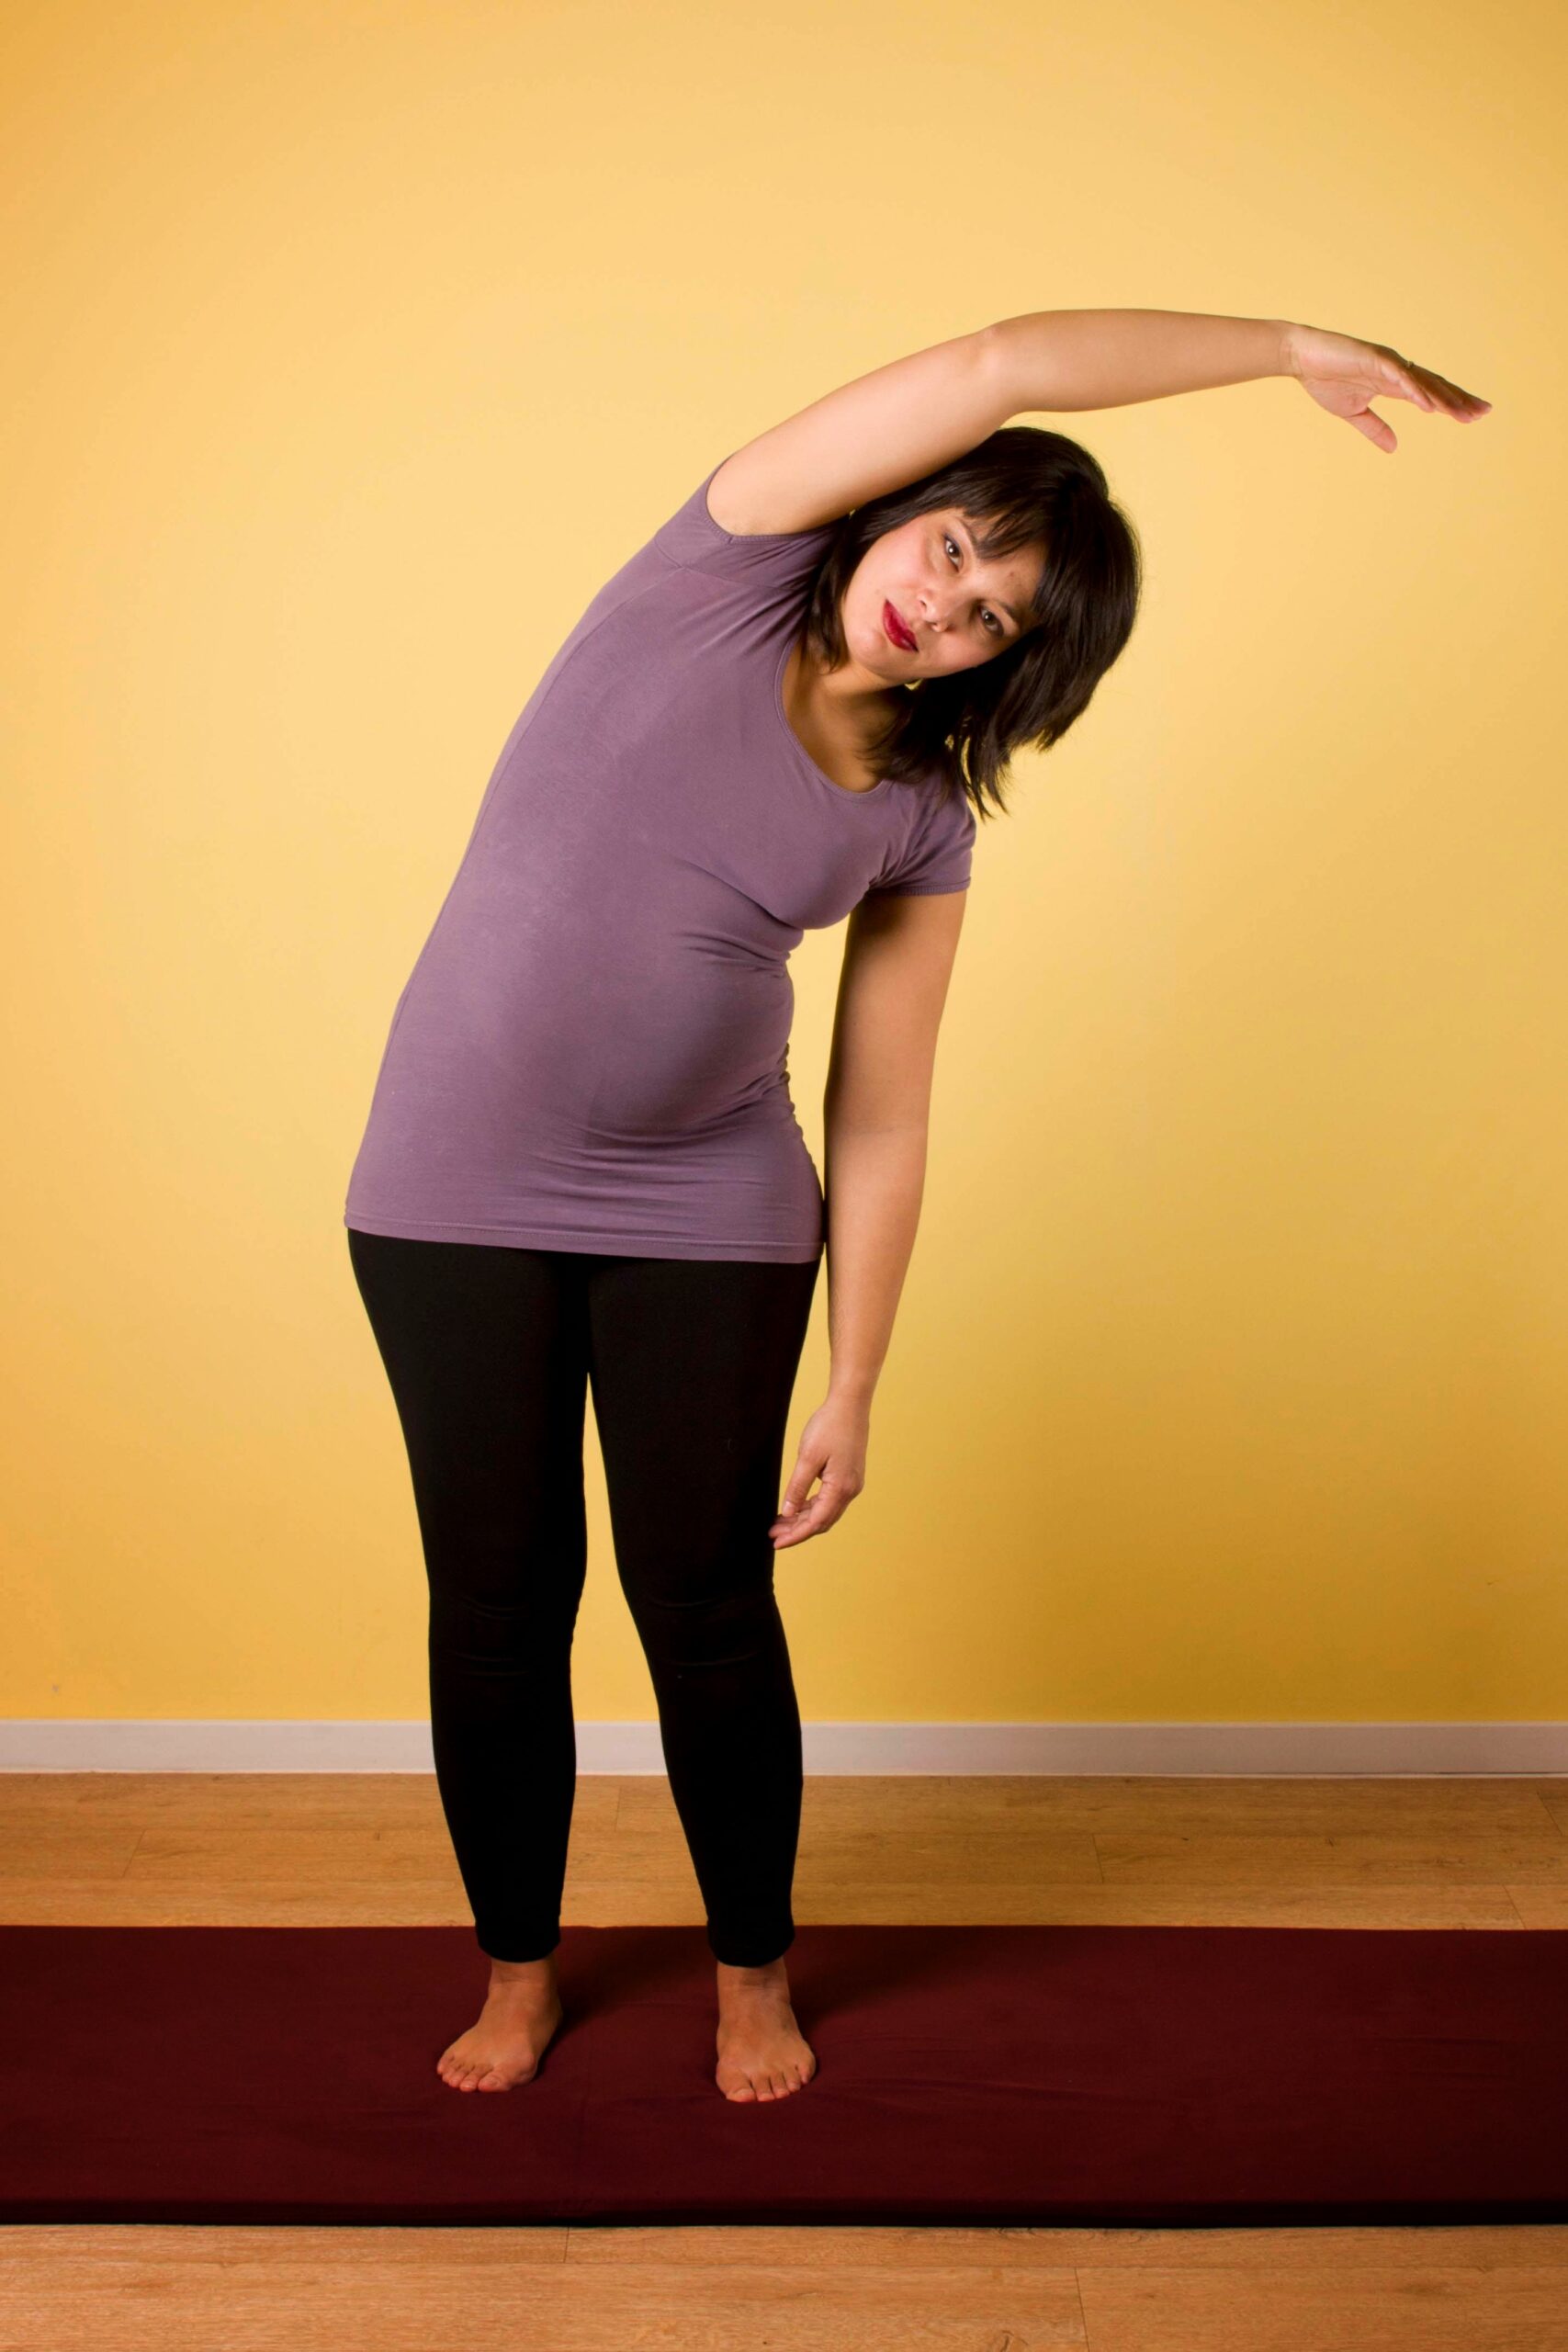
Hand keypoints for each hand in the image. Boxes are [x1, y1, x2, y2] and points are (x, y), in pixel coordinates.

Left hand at [770, 1391, 868, 1547]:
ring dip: (803, 1519)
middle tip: (773, 1534)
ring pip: (825, 1512)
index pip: (816, 1523)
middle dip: (797, 1530)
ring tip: (780, 1523)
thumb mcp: (807, 1457)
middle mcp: (850, 1491)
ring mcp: (851, 1485)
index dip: (796, 1536)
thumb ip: (797, 1487)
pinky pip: (829, 1500)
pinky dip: (812, 1507)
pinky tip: (796, 1508)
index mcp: (840, 1488)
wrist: (850, 1405)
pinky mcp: (848, 1478)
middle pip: (821, 1521)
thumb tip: (788, 1513)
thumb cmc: (829, 1426)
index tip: (777, 1544)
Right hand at [1282, 322, 1491, 452]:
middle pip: (1435, 385)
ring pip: (1422, 382)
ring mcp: (1388, 362)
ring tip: (1464, 412)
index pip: (1430, 393)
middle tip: (1484, 412)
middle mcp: (1397, 369)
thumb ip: (1375, 428)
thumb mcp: (1353, 412)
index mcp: (1394, 381)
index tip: (1473, 416)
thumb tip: (1395, 447)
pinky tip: (1430, 406)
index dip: (1452, 404)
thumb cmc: (1324, 379)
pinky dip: (1416, 391)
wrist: (1301, 358)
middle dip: (1459, 399)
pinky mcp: (1374, 359)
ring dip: (1444, 398)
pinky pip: (1399, 377)